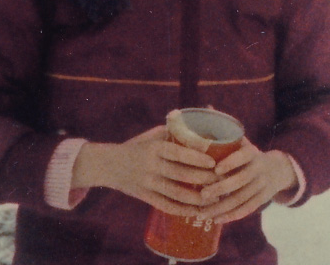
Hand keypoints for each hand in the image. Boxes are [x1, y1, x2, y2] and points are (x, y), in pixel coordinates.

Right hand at [72, 124, 219, 215]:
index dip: (196, 158)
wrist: (108, 165)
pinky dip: (182, 210)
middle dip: (203, 179)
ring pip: (175, 194)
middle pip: (180, 175)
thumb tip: (202, 119)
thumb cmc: (137, 146)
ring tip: (214, 197)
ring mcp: (147, 184)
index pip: (178, 153)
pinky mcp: (144, 197)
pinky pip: (165, 206)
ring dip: (196, 198)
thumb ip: (174, 131)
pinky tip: (196, 211)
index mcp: (154, 148)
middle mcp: (150, 166)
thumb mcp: (152, 136)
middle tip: (222, 180)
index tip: (213, 162)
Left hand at [196, 143, 299, 224]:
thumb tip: (203, 128)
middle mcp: (259, 169)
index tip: (215, 170)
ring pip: (242, 198)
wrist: (278, 170)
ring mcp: (262, 185)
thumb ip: (226, 140)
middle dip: (221, 188)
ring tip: (203, 213)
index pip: (244, 156)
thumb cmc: (249, 157)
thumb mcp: (243, 146)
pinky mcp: (262, 199)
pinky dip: (232, 216)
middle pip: (241, 180)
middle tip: (203, 195)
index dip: (231, 162)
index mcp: (253, 153)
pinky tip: (217, 219)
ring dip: (222, 207)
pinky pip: (247, 209)